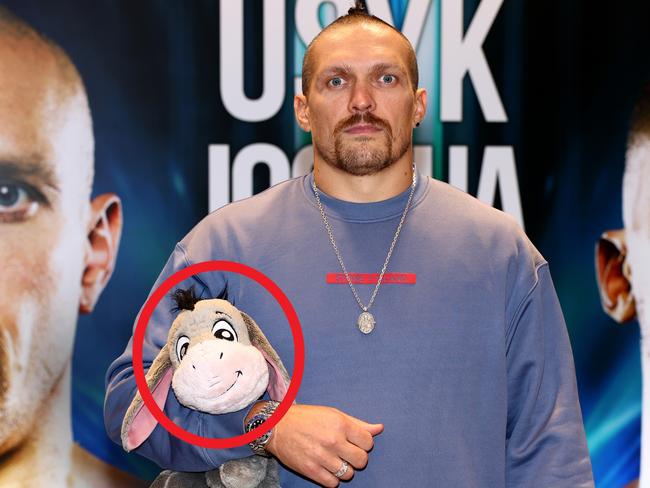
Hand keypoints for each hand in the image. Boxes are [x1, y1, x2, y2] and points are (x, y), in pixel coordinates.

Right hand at [264, 404, 382, 486]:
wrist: (277, 426)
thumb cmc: (308, 418)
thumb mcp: (333, 415)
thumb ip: (357, 424)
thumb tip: (379, 428)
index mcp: (340, 424)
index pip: (368, 442)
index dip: (364, 443)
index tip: (354, 442)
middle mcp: (332, 440)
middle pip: (361, 461)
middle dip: (357, 458)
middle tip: (346, 453)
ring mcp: (322, 457)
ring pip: (348, 474)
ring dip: (345, 469)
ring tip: (335, 460)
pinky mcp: (311, 470)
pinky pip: (333, 484)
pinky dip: (332, 478)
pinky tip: (327, 468)